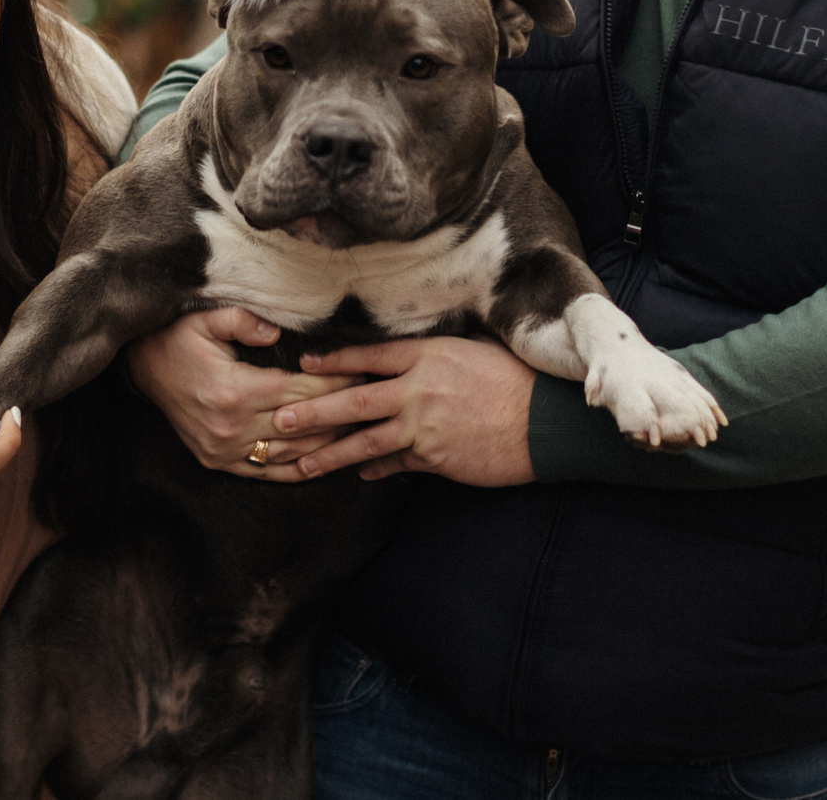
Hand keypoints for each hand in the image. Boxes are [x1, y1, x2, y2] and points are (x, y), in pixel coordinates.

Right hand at [125, 306, 361, 477]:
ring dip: (327, 442)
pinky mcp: (218, 461)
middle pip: (303, 423)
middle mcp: (231, 427)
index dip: (335, 381)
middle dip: (340, 409)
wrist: (142, 368)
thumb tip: (278, 331)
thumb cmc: (178, 338)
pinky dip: (297, 468)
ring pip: (291, 453)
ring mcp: (224, 450)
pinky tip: (322, 461)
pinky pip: (266, 471)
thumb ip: (244, 321)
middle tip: (371, 398)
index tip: (362, 371)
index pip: (301, 390)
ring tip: (357, 427)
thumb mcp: (206, 318)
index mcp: (235, 391)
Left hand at [276, 337, 535, 486]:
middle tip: (280, 421)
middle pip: (354, 399)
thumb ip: (434, 360)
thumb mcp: (473, 352)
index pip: (370, 356)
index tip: (305, 366)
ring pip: (365, 440)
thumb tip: (406, 365)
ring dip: (329, 453)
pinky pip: (396, 463)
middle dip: (314, 411)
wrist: (547, 422)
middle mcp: (419, 388)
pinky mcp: (436, 457)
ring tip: (300, 463)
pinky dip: (375, 469)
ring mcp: (425, 426)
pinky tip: (358, 474)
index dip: (335, 361)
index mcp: (429, 355)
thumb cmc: (516, 381)